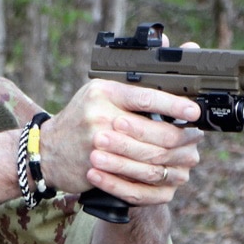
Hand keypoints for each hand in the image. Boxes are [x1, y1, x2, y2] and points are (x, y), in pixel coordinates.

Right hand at [41, 78, 203, 206]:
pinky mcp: (96, 167)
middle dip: (179, 136)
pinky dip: (156, 177)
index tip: (193, 111)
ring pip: (148, 157)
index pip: (146, 97)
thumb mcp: (101, 93)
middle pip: (152, 131)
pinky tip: (169, 173)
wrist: (48, 151)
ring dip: (173, 159)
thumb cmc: (81, 119)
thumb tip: (174, 66)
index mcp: (104, 91)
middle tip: (195, 137)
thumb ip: (133, 86)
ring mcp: (96, 142)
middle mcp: (99, 114)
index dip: (174, 105)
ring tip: (187, 155)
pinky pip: (134, 177)